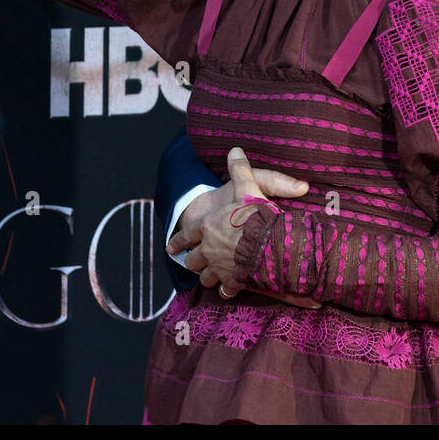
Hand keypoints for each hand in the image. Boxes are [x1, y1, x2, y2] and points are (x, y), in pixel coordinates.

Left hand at [167, 148, 319, 307]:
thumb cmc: (255, 215)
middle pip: (193, 260)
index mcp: (208, 226)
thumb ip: (240, 169)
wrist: (267, 243)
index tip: (171, 247)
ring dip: (207, 276)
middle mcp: (208, 249)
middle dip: (193, 261)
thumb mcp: (248, 186)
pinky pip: (224, 289)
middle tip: (194, 262)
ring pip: (205, 277)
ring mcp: (218, 267)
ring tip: (211, 277)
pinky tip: (229, 289)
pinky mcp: (232, 281)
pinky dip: (225, 290)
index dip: (179, 241)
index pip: (187, 235)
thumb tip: (235, 149)